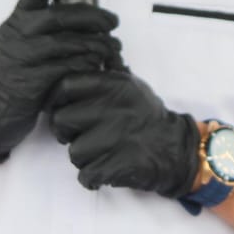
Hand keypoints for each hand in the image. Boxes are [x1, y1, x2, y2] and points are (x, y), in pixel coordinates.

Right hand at [0, 0, 121, 162]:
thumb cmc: (9, 76)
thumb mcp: (17, 44)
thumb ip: (41, 29)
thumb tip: (79, 19)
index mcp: (16, 20)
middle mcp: (18, 34)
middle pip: (63, 16)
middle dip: (94, 17)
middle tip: (113, 22)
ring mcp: (24, 58)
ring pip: (70, 43)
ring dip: (97, 45)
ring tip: (112, 48)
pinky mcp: (32, 82)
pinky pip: (68, 68)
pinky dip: (87, 66)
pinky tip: (98, 67)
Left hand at [47, 67, 198, 196]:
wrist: (177, 149)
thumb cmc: (147, 115)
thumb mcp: (130, 85)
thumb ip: (105, 73)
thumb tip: (82, 54)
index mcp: (113, 85)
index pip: (65, 85)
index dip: (56, 99)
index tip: (61, 109)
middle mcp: (113, 108)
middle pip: (62, 120)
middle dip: (66, 133)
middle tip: (80, 136)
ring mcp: (116, 137)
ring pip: (74, 152)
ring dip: (83, 158)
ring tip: (99, 154)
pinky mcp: (119, 165)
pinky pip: (87, 174)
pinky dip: (92, 178)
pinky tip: (103, 171)